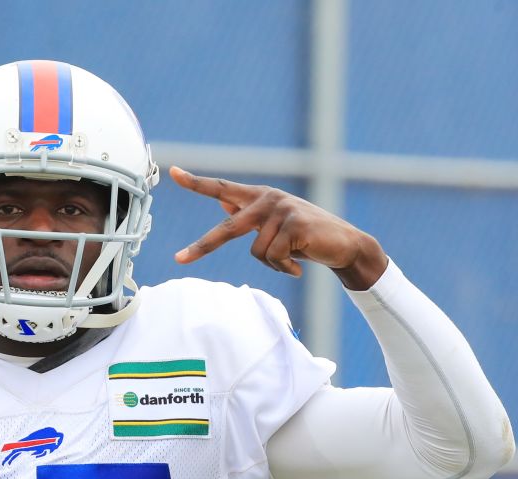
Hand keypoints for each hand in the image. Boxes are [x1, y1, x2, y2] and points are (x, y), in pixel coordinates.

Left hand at [169, 166, 388, 289]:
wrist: (344, 245)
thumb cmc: (306, 238)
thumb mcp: (275, 225)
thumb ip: (249, 215)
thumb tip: (224, 206)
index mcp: (259, 197)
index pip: (221, 188)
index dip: (196, 182)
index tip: (172, 171)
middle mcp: (267, 199)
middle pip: (227, 228)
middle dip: (203, 247)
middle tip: (179, 259)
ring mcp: (281, 210)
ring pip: (256, 252)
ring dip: (273, 263)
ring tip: (291, 258)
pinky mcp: (294, 224)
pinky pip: (273, 257)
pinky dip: (284, 268)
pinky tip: (298, 265)